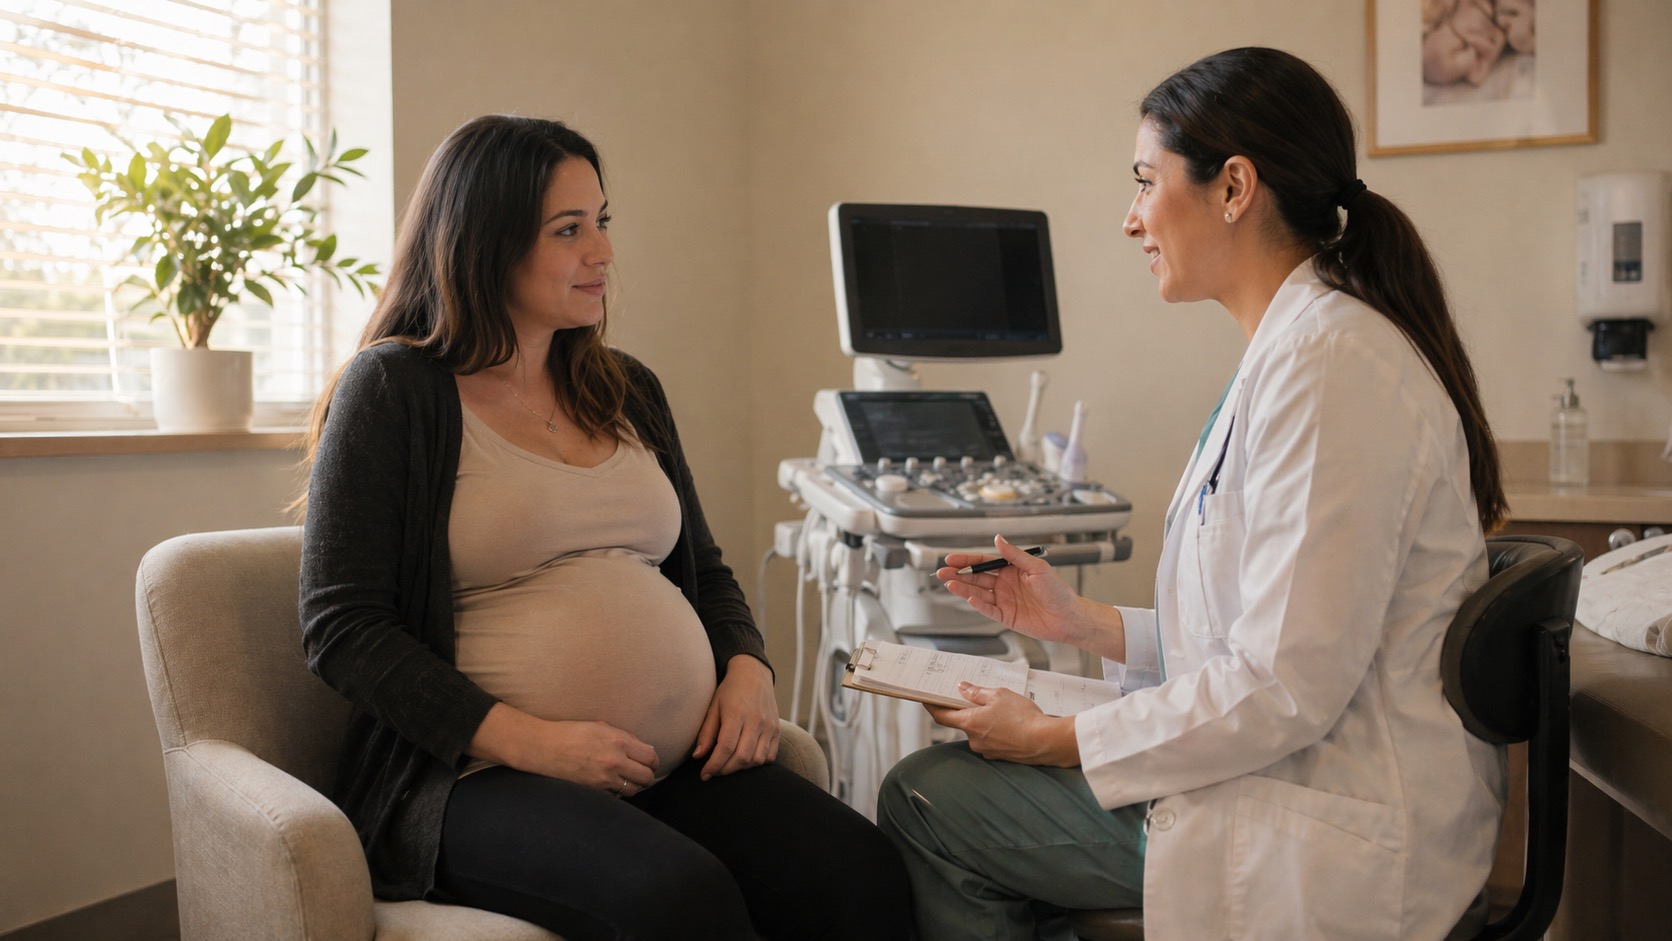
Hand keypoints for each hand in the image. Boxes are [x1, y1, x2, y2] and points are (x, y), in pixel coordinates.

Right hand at [469, 703, 658, 796]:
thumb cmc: (572, 733)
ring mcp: (604, 779)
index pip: (651, 757)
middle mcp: (615, 761)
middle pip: (647, 777)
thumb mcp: (602, 727)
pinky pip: (617, 796)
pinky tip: (613, 784)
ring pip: (634, 790)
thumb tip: (645, 749)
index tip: (650, 762)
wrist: (544, 748)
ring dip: (634, 785)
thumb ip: (625, 738)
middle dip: (648, 775)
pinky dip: (618, 792)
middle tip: (642, 772)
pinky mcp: (594, 791)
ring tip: (627, 779)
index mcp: (618, 742)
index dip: (653, 761)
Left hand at [693, 654, 779, 779]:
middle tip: (715, 771)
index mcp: (736, 713)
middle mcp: (755, 721)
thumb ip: (706, 732)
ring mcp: (769, 726)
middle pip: (742, 758)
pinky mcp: (777, 730)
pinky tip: (745, 759)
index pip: (725, 748)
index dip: (714, 766)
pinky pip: (770, 756)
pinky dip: (757, 763)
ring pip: (757, 760)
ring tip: (729, 765)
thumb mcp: (713, 707)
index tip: (704, 775)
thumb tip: (698, 757)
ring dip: (741, 768)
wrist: (754, 674)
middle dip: (725, 770)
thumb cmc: (730, 690)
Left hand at [926, 683, 1079, 766]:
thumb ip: (977, 692)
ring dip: (985, 721)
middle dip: (969, 711)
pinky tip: (1011, 724)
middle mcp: (974, 740)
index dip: (932, 706)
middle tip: (980, 698)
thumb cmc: (1023, 717)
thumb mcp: (999, 695)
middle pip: (963, 722)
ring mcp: (986, 750)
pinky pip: (992, 740)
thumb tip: (962, 688)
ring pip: (979, 732)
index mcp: (970, 723)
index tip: (925, 699)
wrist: (1046, 742)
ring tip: (1005, 711)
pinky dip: (996, 731)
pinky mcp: (999, 756)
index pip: (942, 716)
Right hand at [938, 534, 1087, 646]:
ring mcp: (1004, 601)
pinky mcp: (1006, 617)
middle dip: (958, 574)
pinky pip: (988, 610)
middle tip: (942, 572)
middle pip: (976, 578)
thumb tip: (998, 539)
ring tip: (950, 583)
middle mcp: (1004, 584)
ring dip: (963, 588)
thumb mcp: (1037, 567)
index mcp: (1011, 570)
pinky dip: (978, 604)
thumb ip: (1014, 555)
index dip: (967, 560)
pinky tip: (969, 598)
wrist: (1069, 616)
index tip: (952, 558)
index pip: (984, 563)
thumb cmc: (1058, 591)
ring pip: (978, 593)